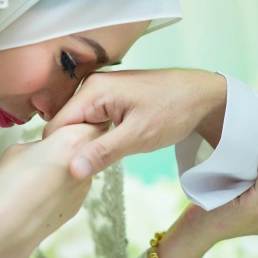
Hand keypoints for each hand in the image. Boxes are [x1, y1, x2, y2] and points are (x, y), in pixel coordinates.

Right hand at [0, 123, 105, 257]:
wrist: (11, 226)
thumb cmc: (11, 183)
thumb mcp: (18, 149)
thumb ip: (40, 142)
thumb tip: (46, 147)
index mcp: (72, 139)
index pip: (93, 118)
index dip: (81, 118)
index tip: (65, 124)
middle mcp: (86, 160)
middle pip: (95, 140)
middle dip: (82, 137)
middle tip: (59, 142)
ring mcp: (86, 184)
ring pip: (88, 163)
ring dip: (76, 160)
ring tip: (48, 169)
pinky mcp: (80, 203)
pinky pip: (78, 183)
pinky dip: (68, 181)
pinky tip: (46, 188)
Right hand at [42, 69, 225, 178]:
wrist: (201, 96)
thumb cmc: (174, 110)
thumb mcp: (138, 136)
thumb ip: (103, 152)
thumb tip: (72, 170)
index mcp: (93, 90)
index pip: (57, 126)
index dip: (61, 151)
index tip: (71, 172)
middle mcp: (91, 85)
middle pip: (65, 125)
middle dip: (73, 148)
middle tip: (92, 167)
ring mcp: (100, 90)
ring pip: (78, 125)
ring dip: (86, 143)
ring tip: (102, 158)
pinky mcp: (109, 97)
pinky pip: (91, 120)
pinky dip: (96, 136)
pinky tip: (110, 146)